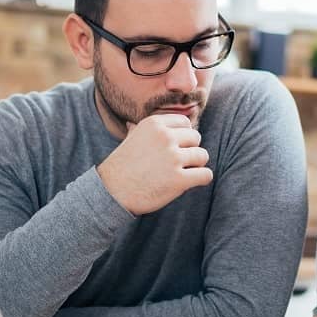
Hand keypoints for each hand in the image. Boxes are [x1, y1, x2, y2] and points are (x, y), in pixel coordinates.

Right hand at [97, 114, 211, 215]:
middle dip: (190, 150)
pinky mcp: (179, 179)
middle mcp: (165, 137)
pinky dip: (202, 179)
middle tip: (178, 163)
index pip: (185, 123)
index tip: (175, 148)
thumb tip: (131, 124)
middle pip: (196, 138)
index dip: (183, 137)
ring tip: (183, 173)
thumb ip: (139, 130)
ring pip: (203, 156)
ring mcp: (172, 158)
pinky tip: (190, 182)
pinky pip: (206, 175)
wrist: (111, 192)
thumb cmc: (121, 167)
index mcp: (154, 124)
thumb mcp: (129, 140)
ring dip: (196, 166)